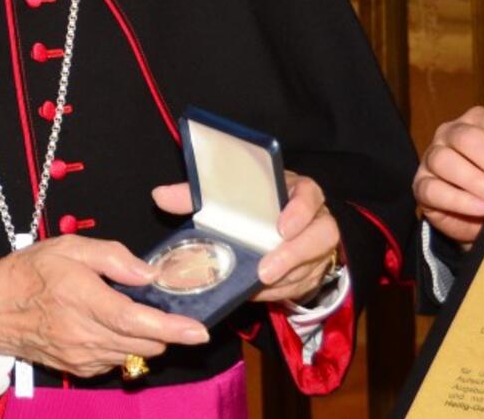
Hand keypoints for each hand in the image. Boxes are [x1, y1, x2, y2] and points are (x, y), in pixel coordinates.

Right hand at [0, 235, 208, 377]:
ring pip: (133, 355)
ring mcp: (81, 356)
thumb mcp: (71, 248)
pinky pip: (116, 361)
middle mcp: (84, 335)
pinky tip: (115, 326)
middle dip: (166, 329)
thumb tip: (149, 273)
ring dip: (146, 338)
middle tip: (170, 308)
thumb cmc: (32, 273)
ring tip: (137, 312)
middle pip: (142, 343)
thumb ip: (114, 257)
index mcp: (84, 300)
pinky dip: (126, 346)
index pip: (135, 320)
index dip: (171, 327)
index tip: (198, 331)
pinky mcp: (78, 368)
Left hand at [153, 170, 340, 304]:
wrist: (277, 225)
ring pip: (310, 266)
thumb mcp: (231, 195)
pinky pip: (301, 286)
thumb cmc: (254, 206)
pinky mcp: (312, 271)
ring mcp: (317, 247)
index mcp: (295, 190)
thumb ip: (199, 195)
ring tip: (253, 287)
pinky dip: (278, 293)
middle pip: (321, 235)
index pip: (309, 193)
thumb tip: (161, 196)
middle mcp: (314, 218)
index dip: (300, 210)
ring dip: (282, 280)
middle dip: (294, 255)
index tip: (281, 227)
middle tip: (265, 270)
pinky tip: (256, 293)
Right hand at [413, 106, 483, 249]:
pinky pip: (433, 189)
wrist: (474, 219)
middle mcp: (451, 132)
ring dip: (477, 180)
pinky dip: (459, 200)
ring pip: (447, 160)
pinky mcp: (420, 185)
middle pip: (471, 138)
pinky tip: (480, 209)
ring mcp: (432, 156)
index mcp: (478, 121)